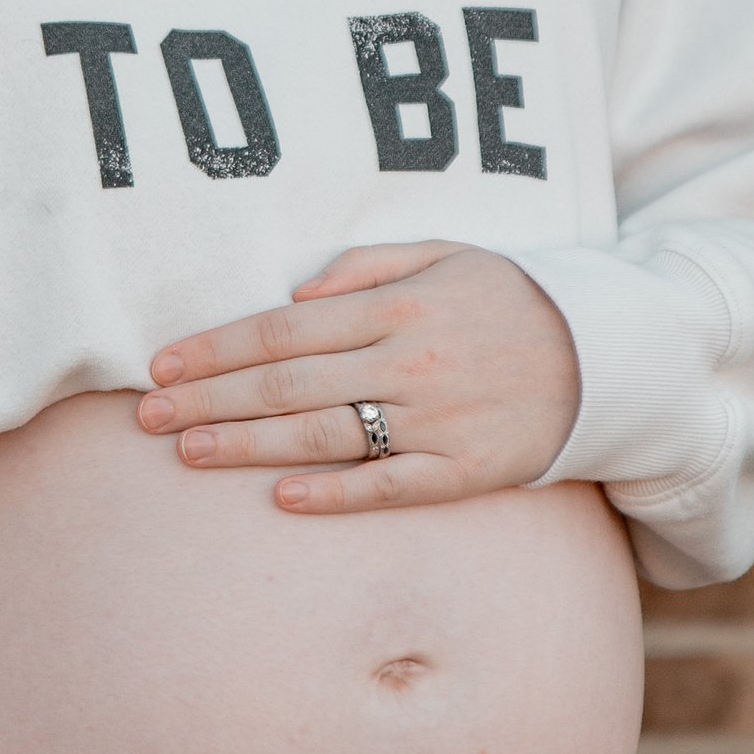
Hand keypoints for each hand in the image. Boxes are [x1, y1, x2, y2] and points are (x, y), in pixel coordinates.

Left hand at [137, 241, 579, 513]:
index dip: (218, 347)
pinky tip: (281, 498)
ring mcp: (437, 420)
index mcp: (399, 306)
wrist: (608, 356)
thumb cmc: (511, 299)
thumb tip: (293, 291)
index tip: (162, 363)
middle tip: (145, 416)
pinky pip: (391, 486)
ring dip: (248, 446)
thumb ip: (367, 265)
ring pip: (325, 435)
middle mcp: (411, 362)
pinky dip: (336, 492)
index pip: (285, 327)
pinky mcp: (466, 470)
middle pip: (288, 383)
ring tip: (186, 451)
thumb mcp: (447, 255)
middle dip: (210, 399)